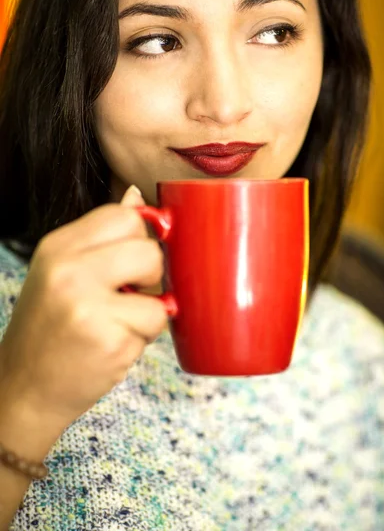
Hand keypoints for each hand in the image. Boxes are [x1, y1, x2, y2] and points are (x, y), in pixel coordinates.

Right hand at [0, 186, 167, 427]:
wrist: (24, 388)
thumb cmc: (50, 328)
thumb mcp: (63, 271)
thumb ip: (102, 237)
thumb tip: (138, 196)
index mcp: (58, 247)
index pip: (125, 216)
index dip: (140, 238)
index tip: (131, 262)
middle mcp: (69, 270)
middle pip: (149, 249)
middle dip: (151, 275)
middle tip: (127, 295)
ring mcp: (87, 306)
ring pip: (160, 293)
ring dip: (148, 313)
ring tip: (116, 324)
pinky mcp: (108, 341)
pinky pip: (155, 326)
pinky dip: (142, 339)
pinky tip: (111, 346)